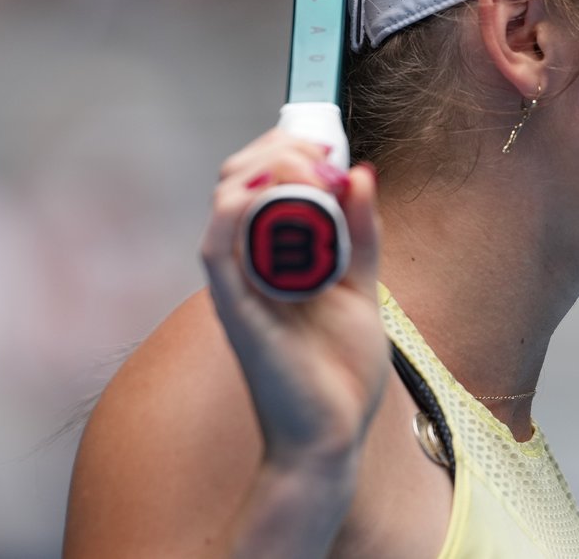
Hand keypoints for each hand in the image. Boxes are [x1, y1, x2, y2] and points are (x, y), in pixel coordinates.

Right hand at [200, 129, 387, 469]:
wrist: (331, 434)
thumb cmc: (338, 370)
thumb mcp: (362, 285)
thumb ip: (360, 232)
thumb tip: (361, 173)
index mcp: (273, 254)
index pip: (259, 178)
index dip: (287, 147)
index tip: (328, 144)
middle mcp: (248, 263)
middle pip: (238, 179)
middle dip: (280, 149)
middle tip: (325, 157)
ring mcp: (239, 284)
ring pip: (227, 202)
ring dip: (269, 171)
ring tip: (314, 173)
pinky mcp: (236, 308)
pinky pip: (216, 250)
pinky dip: (233, 212)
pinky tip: (262, 193)